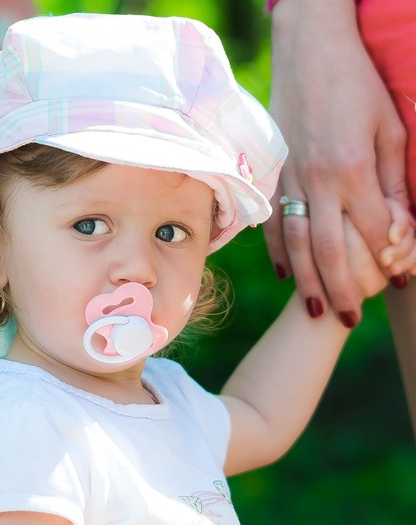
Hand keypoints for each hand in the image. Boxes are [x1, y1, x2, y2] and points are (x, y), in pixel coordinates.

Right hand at [265, 0, 411, 323]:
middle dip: (344, 290)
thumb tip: (399, 227)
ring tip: (317, 312)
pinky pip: (271, 223)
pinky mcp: (270, 177)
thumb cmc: (358, 87)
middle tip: (350, 321)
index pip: (375, 230)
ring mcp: (288, 182)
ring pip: (296, 245)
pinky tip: (288, 275)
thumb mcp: (390, 129)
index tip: (403, 283)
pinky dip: (278, 253)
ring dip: (308, 283)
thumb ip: (392, 181)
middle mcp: (317, 183)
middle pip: (330, 251)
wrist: (309, 55)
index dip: (391, 261)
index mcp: (352, 170)